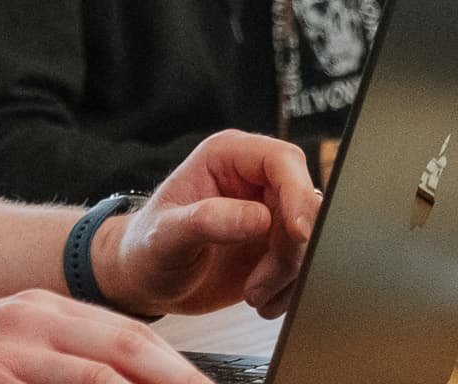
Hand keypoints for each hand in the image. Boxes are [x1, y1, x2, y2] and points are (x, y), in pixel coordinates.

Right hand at [0, 291, 207, 383]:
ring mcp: (10, 344)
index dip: (179, 369)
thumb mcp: (5, 359)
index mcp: (41, 310)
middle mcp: (31, 316)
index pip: (130, 337)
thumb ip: (60, 369)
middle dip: (182, 380)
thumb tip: (115, 380)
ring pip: (105, 373)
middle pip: (130, 347)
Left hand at [93, 132, 319, 318]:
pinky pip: (307, 263)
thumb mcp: (165, 236)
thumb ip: (206, 221)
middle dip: (291, 249)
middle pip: (306, 203)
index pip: (282, 160)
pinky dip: (292, 288)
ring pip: (311, 237)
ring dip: (289, 274)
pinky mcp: (279, 244)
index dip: (298, 194)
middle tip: (259, 283)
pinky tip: (262, 300)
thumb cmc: (146, 249)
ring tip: (253, 294)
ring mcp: (270, 212)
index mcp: (226, 157)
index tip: (297, 234)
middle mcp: (254, 179)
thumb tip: (259, 218)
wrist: (147, 281)